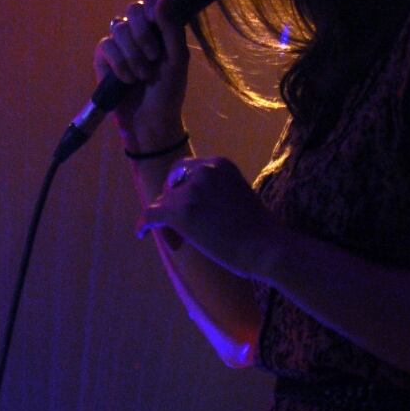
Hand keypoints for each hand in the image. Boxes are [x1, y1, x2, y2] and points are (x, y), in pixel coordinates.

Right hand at [93, 0, 189, 142]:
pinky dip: (119, 64)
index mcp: (161, 25)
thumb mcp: (178, 60)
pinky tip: (127, 79)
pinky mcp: (104, 57)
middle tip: (154, 57)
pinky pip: (106, 46)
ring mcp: (121, 42)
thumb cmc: (169, 91)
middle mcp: (140, 29)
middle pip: (134, 9)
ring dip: (133, 54)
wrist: (150, 121)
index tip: (156, 13)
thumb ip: (172, 28)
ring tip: (143, 75)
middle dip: (144, 34)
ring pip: (119, 27)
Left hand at [137, 157, 275, 277]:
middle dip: (172, 201)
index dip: (183, 189)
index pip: (187, 170)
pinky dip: (145, 224)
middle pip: (173, 182)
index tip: (189, 209)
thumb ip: (217, 192)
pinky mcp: (181, 212)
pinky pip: (152, 214)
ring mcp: (191, 190)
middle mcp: (204, 169)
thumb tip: (198, 206)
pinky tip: (142, 233)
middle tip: (181, 227)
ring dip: (169, 221)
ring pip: (164, 202)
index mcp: (220, 163)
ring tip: (179, 242)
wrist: (268, 247)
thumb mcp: (238, 196)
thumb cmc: (261, 231)